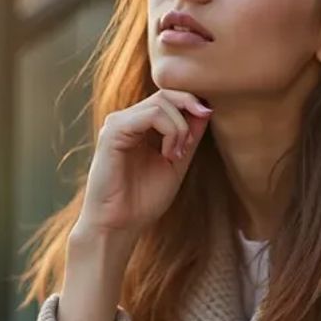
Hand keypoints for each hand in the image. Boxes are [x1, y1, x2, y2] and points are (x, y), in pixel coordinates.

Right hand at [75, 90, 212, 240]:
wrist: (119, 225)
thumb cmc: (142, 201)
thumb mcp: (176, 163)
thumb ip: (188, 137)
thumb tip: (205, 110)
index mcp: (138, 125)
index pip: (167, 97)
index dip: (191, 102)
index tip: (207, 118)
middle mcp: (126, 120)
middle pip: (165, 94)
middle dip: (188, 112)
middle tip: (190, 146)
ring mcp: (117, 124)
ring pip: (160, 103)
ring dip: (180, 128)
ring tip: (177, 155)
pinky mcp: (113, 133)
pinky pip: (150, 116)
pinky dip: (169, 132)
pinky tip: (168, 155)